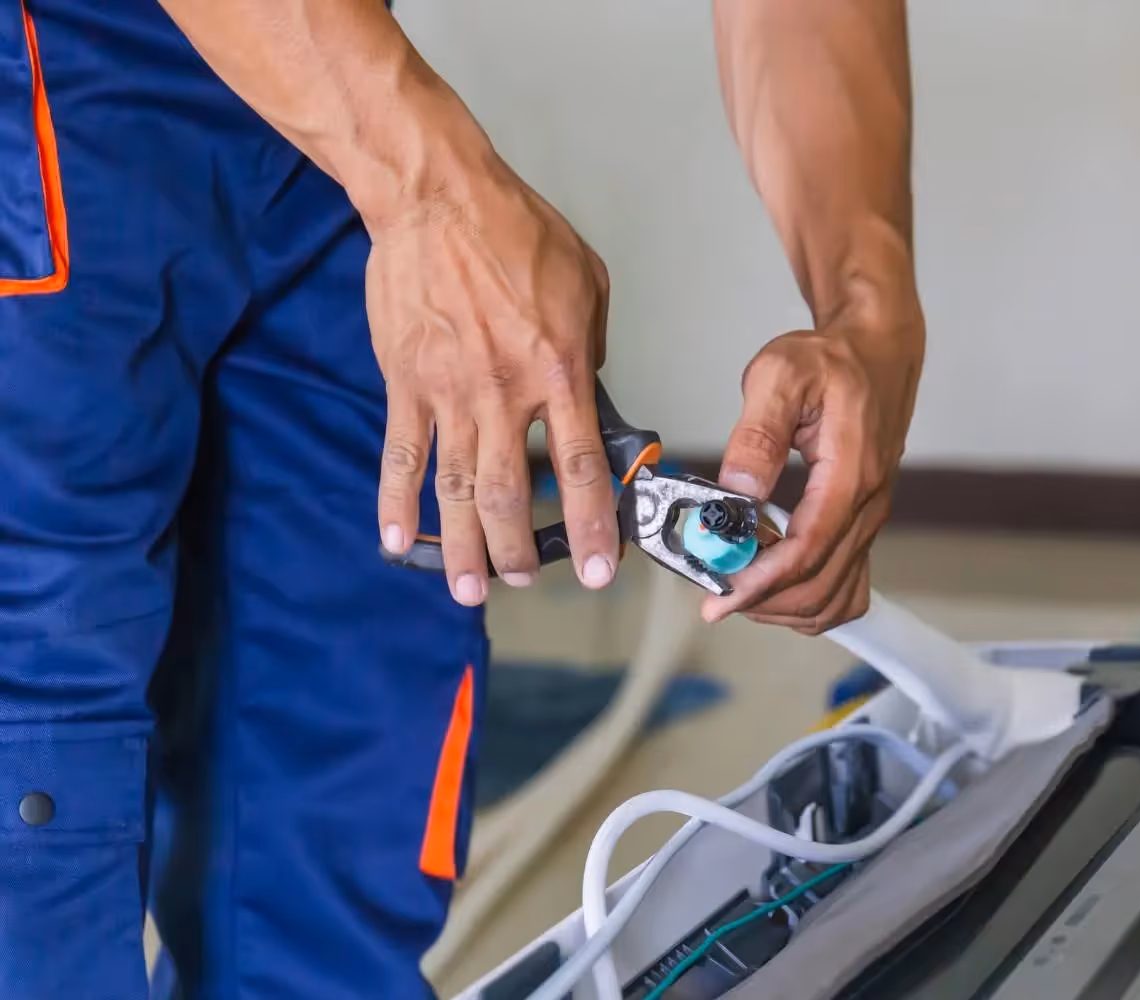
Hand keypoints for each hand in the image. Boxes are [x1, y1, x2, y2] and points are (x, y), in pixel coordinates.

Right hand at [366, 153, 617, 606]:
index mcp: (558, 370)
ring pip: (455, 489)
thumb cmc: (516, 231)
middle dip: (519, 551)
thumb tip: (586, 393)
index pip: (580, 467)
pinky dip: (398, 504)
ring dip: (462, 547)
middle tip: (524, 579)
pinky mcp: (404, 383)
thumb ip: (591, 349)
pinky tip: (398, 543)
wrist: (436, 198)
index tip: (599, 569)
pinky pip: (401, 456)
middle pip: (509, 494)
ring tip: (471, 590)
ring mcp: (448, 392)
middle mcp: (503, 392)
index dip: (591, 526)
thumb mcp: (588, 284)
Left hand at [701, 306, 923, 633]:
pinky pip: (844, 584)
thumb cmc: (832, 360)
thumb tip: (739, 490)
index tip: (719, 599)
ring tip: (738, 583)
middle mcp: (868, 506)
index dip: (761, 583)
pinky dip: (807, 597)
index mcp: (851, 473)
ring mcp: (869, 518)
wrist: (877, 350)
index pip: (807, 550)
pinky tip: (772, 581)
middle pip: (820, 585)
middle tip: (714, 587)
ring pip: (834, 595)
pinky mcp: (862, 522)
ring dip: (783, 604)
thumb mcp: (782, 375)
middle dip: (763, 599)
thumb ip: (759, 433)